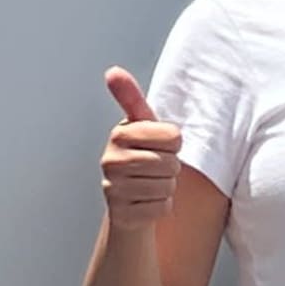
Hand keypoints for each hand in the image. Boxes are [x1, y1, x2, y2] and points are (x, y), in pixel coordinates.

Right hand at [98, 68, 185, 232]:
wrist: (126, 200)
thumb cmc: (141, 155)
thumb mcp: (140, 125)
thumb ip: (130, 97)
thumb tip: (112, 71)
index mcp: (119, 134)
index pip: (173, 137)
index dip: (173, 143)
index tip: (158, 145)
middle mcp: (110, 161)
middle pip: (171, 163)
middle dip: (171, 167)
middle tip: (155, 168)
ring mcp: (113, 190)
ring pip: (167, 187)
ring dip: (166, 188)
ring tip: (150, 184)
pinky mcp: (121, 215)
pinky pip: (162, 208)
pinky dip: (161, 207)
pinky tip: (146, 201)